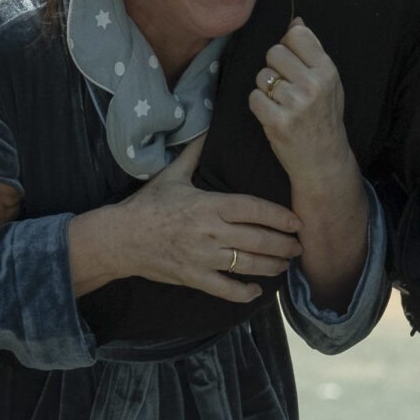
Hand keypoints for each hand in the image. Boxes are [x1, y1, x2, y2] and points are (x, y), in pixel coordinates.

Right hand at [67, 135, 303, 302]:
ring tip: (285, 265)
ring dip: (272, 267)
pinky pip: (226, 289)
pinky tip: (257, 291)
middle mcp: (211, 232)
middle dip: (285, 245)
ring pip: (248, 265)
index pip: (254, 209)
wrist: (119, 238)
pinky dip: (244, 293)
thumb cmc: (147, 206)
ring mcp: (203, 257)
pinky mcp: (193, 278)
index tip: (297, 222)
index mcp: (209, 205)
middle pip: (259, 239)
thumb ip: (195, 153)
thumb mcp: (172, 175)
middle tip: (299, 247)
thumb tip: (208, 127)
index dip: (279, 217)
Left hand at [251, 20, 358, 197]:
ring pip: (262, 76)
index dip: (288, 47)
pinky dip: (259, 105)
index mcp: (327, 71)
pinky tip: (273, 114)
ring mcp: (295, 104)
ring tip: (281, 103)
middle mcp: (313, 85)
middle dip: (274, 67)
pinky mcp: (277, 122)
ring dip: (266, 88)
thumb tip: (296, 22)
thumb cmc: (324, 117)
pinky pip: (254, 97)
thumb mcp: (329, 82)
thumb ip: (312, 51)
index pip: (296, 35)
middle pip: (274, 52)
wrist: (324, 160)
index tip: (293, 63)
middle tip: (285, 86)